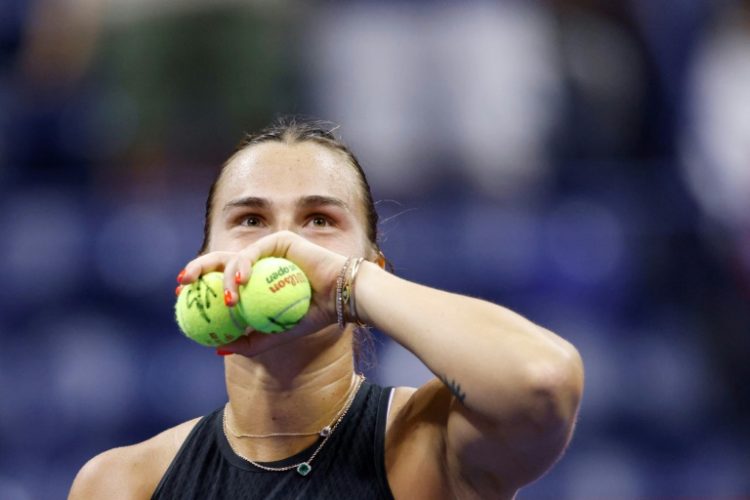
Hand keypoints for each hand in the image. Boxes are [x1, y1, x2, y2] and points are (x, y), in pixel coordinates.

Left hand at [178, 231, 348, 355]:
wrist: (340, 299)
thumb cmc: (312, 316)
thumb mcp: (275, 334)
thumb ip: (250, 341)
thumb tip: (218, 349)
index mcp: (255, 280)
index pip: (219, 280)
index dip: (198, 285)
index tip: (182, 297)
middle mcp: (259, 262)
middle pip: (218, 261)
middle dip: (196, 269)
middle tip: (183, 285)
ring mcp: (268, 250)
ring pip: (234, 258)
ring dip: (224, 279)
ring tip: (227, 300)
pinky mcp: (279, 240)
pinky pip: (255, 251)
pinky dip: (244, 265)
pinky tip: (240, 280)